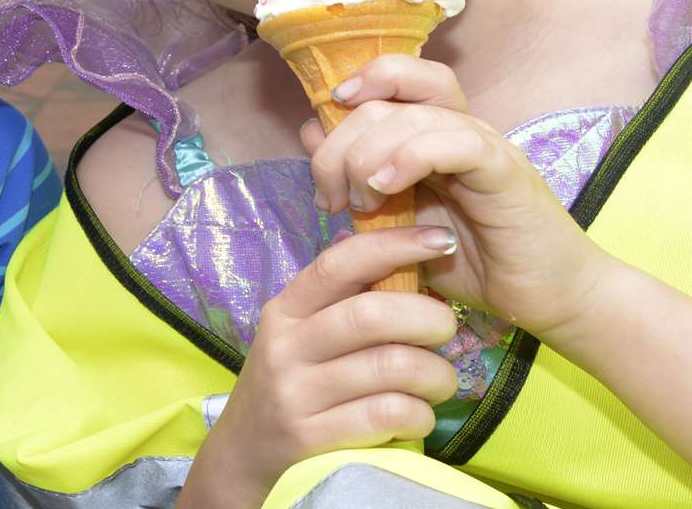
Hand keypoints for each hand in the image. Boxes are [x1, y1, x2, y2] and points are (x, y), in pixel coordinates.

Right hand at [184, 226, 460, 508]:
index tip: (441, 240)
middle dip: (428, 319)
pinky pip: (387, 415)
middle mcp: (287, 345)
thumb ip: (342, 297)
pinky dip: (419, 414)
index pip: (339, 262)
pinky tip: (418, 415)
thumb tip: (398, 245)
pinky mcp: (311, 436)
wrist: (245, 451)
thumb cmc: (291, 382)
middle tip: (447, 331)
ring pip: (390, 367)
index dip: (394, 245)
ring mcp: (296, 393)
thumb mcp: (300, 333)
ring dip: (435, 374)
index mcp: (287, 309)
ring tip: (440, 381)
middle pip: (371, 315)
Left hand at [303, 55, 611, 335]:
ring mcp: (486, 147)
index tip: (317, 132)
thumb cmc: (476, 264)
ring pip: (415, 116)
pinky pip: (457, 143)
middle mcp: (461, 130)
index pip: (398, 78)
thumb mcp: (399, 224)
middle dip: (342, 142)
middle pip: (390, 100)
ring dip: (369, 155)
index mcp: (437, 136)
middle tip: (330, 195)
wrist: (549, 301)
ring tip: (359, 200)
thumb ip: (359, 180)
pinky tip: (386, 186)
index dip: (358, 85)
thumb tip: (311, 135)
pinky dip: (412, 156)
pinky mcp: (506, 172)